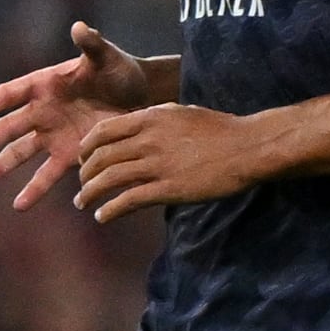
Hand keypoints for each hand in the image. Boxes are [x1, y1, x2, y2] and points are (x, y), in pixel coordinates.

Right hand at [0, 20, 155, 209]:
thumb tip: (79, 27)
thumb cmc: (120, 71)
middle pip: (8, 128)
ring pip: (18, 154)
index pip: (9, 94)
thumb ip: (91, 45)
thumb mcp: (107, 58)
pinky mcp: (68, 154)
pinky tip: (19, 205)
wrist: (142, 97)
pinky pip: (47, 174)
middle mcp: (42, 112)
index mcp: (44, 86)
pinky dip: (34, 190)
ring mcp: (53, 135)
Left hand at [71, 101, 274, 220]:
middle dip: (85, 174)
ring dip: (89, 193)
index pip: (103, 131)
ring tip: (83, 203)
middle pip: (100, 157)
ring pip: (108, 179)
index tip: (82, 159)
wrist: (248, 147)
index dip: (86, 147)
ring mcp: (157, 165)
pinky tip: (103, 217)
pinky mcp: (168, 189)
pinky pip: (128, 200)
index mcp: (150, 118)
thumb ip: (155, 121)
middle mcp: (148, 139)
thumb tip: (136, 129)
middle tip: (81, 185)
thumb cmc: (220, 130)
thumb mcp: (181, 113)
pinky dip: (110, 210)